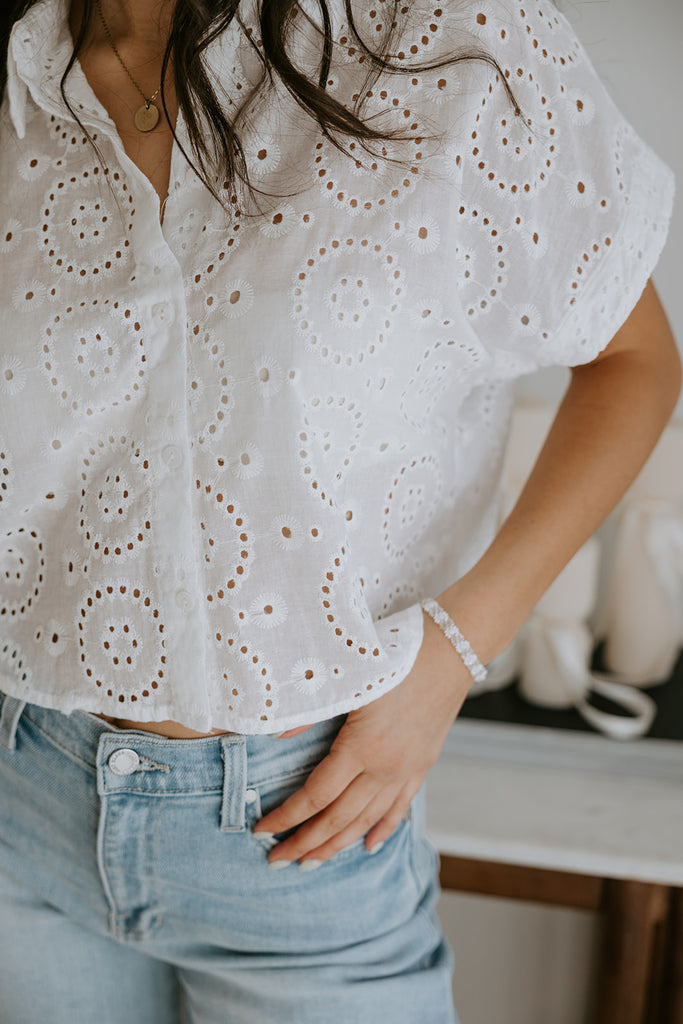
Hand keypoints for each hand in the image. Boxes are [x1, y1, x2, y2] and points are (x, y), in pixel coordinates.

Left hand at [253, 611, 472, 866]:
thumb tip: (273, 734)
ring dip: (337, 844)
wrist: (453, 647)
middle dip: (305, 843)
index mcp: (363, 747)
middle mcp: (386, 767)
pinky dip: (381, 830)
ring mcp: (408, 769)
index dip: (286, 817)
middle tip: (277, 861)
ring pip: (366, 820)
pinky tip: (367, 846)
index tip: (261, 831)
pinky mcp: (424, 764)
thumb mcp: (348, 676)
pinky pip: (399, 807)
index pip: (315, 796)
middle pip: (338, 818)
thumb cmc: (396, 654)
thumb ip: (310, 710)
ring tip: (311, 862)